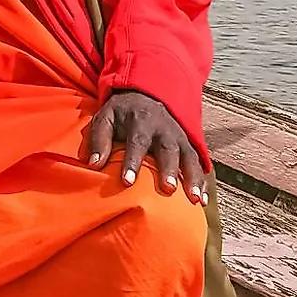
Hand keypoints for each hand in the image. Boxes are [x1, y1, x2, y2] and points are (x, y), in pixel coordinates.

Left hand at [83, 91, 205, 201]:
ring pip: (188, 157)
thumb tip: (93, 165)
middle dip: (169, 169)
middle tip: (168, 189)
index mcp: (139, 121)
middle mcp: (162, 129)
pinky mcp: (189, 145)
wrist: (147, 95)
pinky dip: (202, 181)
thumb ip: (99, 140)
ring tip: (194, 199)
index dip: (132, 161)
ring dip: (192, 178)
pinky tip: (203, 200)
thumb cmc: (121, 113)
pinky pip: (198, 163)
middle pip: (167, 149)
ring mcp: (179, 137)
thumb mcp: (105, 117)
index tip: (127, 181)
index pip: (136, 141)